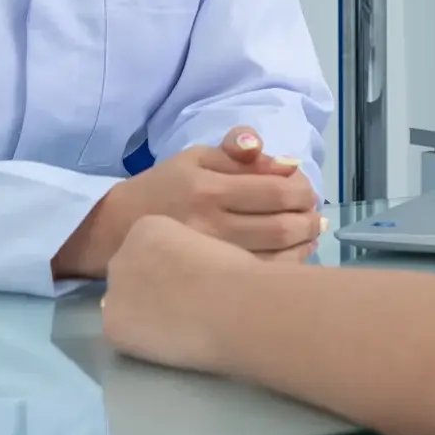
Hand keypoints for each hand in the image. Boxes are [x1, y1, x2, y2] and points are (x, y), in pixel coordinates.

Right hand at [52, 125, 323, 279]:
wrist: (119, 231)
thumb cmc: (164, 189)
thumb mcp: (194, 158)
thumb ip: (238, 153)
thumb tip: (287, 161)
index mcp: (209, 188)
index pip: (274, 189)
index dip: (302, 190)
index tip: (307, 190)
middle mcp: (213, 225)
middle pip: (282, 226)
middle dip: (309, 218)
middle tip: (315, 213)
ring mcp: (214, 258)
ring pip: (278, 255)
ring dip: (306, 242)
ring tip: (311, 232)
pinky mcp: (213, 281)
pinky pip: (264, 276)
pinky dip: (290, 266)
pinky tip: (296, 254)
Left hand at [101, 214, 251, 369]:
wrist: (237, 306)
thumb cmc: (238, 273)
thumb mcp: (211, 243)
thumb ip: (189, 253)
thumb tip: (191, 271)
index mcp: (146, 227)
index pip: (145, 252)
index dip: (168, 271)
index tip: (190, 283)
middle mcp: (121, 254)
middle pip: (129, 276)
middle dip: (149, 290)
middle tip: (181, 309)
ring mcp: (113, 290)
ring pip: (123, 306)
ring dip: (144, 316)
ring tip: (178, 328)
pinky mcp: (112, 326)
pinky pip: (122, 335)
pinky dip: (142, 343)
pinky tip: (170, 343)